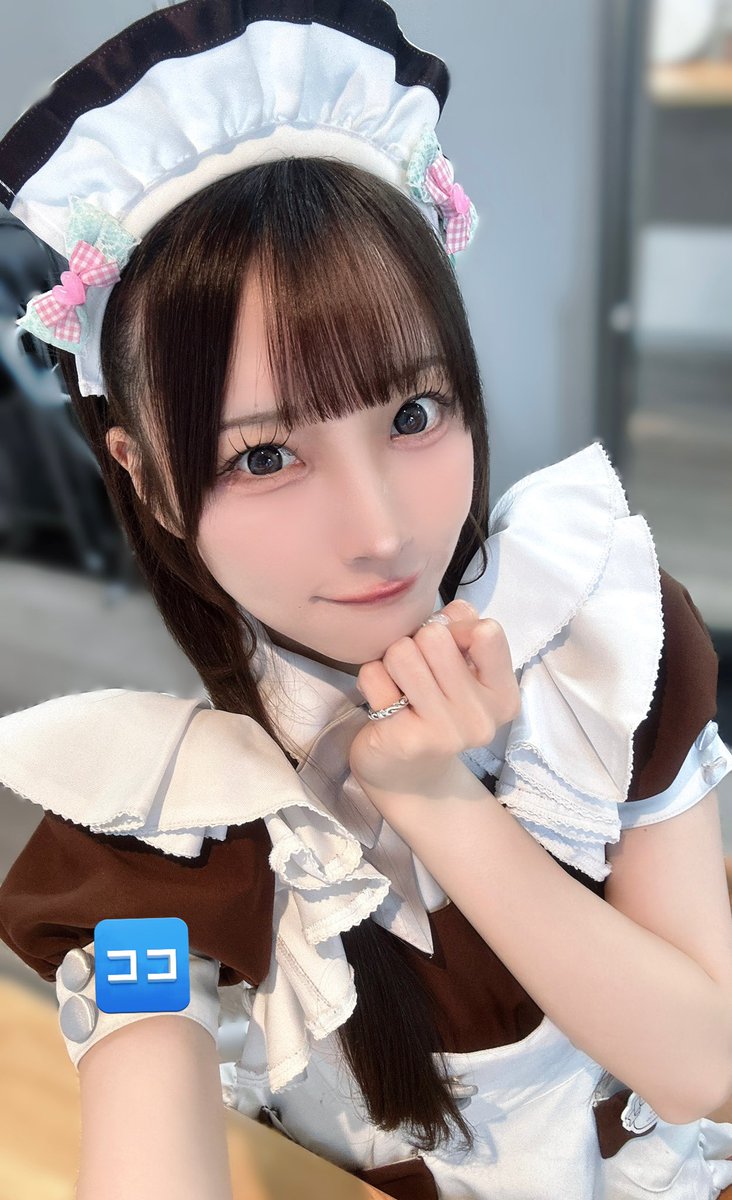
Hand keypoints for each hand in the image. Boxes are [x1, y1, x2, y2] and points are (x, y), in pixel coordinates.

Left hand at [349, 598, 520, 796]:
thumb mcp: (462, 670)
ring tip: (400, 683)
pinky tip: (384, 701)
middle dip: (416, 642)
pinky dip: (372, 679)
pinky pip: (374, 676)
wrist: (408, 776)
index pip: (487, 631)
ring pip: (402, 652)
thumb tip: (453, 610)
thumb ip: (464, 630)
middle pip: (435, 636)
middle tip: (416, 669)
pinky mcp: (404, 739)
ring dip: (392, 660)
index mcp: (502, 696)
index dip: (457, 628)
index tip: (446, 649)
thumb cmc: (436, 709)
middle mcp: (481, 718)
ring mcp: (444, 732)